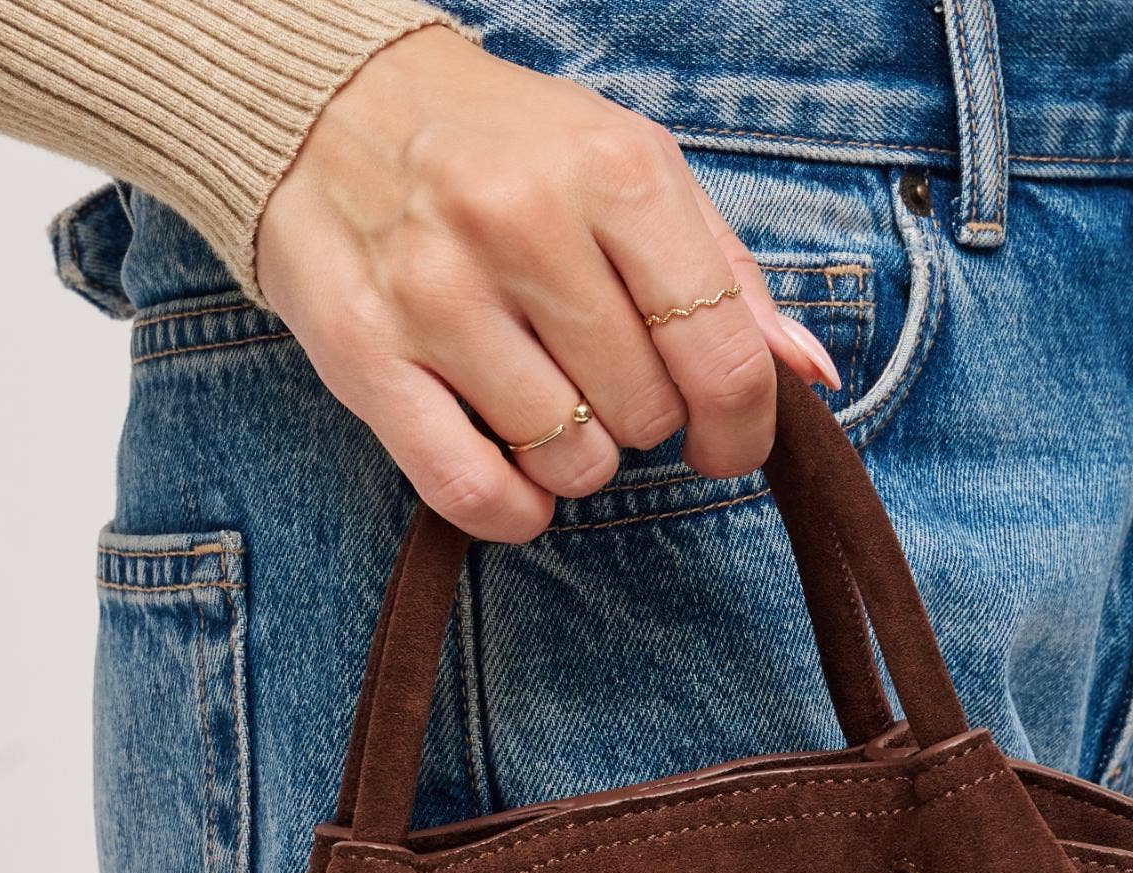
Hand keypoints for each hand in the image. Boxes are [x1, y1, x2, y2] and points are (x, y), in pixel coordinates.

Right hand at [255, 26, 841, 541]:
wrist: (326, 103)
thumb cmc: (504, 150)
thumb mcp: (630, 171)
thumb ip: (725, 275)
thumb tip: (805, 374)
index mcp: (613, 173)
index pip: (722, 354)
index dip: (742, 426)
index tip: (725, 441)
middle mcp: (524, 226)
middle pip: (646, 414)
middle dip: (642, 417)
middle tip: (600, 375)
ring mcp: (437, 293)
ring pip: (570, 461)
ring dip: (575, 459)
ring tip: (545, 399)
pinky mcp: (366, 355)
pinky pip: (473, 493)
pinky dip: (512, 509)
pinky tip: (513, 473)